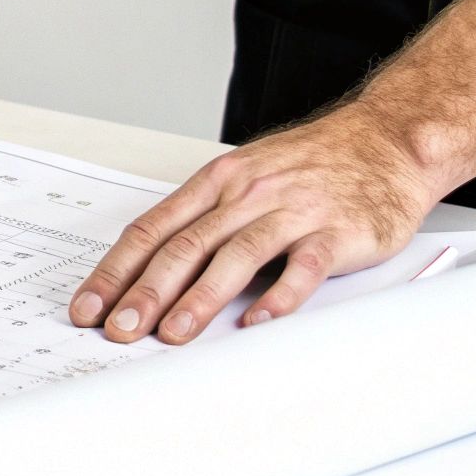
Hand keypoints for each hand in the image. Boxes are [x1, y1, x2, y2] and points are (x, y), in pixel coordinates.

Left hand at [67, 105, 442, 343]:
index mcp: (216, 183)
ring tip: (172, 334)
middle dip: (145, 292)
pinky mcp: (337, 233)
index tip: (89, 305)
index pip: (152, 229)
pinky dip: (278, 297)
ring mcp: (292, 212)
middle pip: (185, 246)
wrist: (385, 140)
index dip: (116, 270)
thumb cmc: (310, 165)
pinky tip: (256, 323)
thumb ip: (204, 221)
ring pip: (236, 256)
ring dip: (200, 299)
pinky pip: (303, 267)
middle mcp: (247, 195)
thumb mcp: (245, 178)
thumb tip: (150, 273)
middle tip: (119, 329)